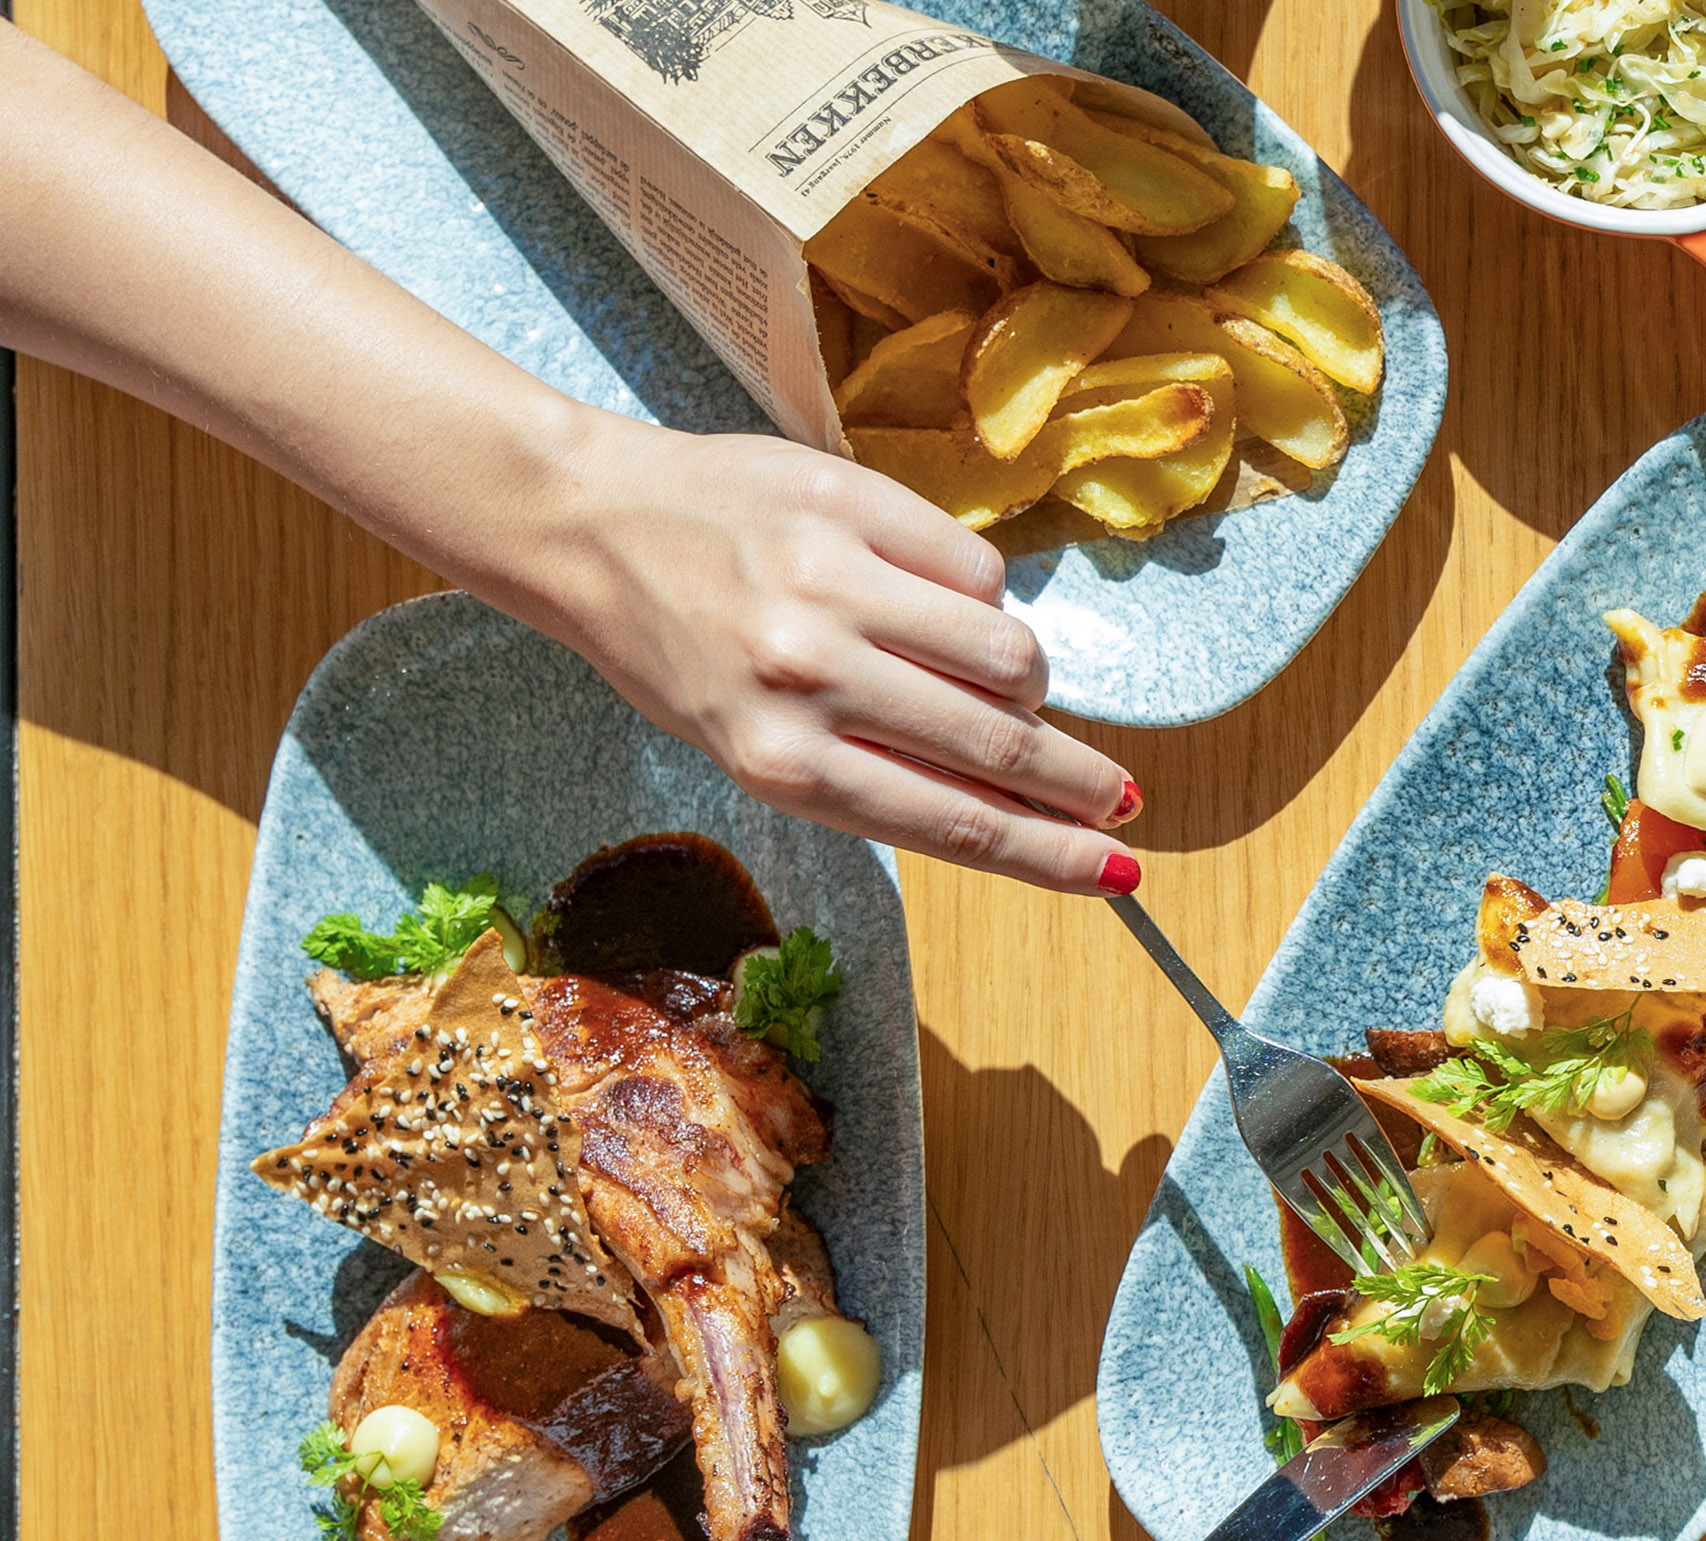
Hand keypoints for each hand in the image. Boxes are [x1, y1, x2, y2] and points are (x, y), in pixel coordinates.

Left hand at [512, 416, 1141, 893]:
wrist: (586, 524)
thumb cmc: (675, 648)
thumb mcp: (755, 744)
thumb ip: (875, 773)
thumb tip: (1012, 803)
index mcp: (780, 761)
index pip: (955, 822)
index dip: (1051, 854)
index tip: (1114, 871)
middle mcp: (807, 678)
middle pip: (997, 745)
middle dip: (1078, 782)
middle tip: (1119, 799)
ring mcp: (830, 585)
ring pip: (1005, 649)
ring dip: (1026, 679)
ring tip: (1010, 684)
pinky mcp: (846, 504)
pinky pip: (974, 566)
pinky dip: (980, 593)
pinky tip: (941, 598)